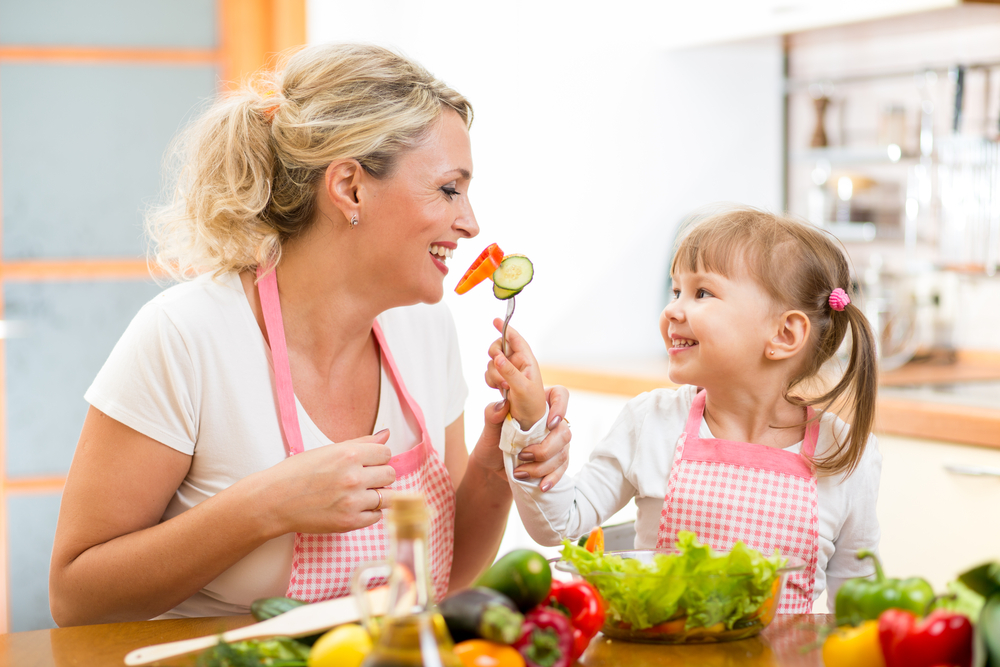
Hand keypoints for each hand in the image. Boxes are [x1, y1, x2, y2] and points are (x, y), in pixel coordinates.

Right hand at [256, 429, 395, 534]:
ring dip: (378, 495)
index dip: (378, 457)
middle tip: (364, 478)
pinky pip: (377, 516)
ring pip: (389, 497)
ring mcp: (353, 501)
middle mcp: (354, 477)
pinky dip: (370, 511)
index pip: (386, 453)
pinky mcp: (349, 522)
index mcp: (348, 454)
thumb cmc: (298, 472)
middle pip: (390, 474)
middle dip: (380, 475)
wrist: (274, 500)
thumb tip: (386, 434)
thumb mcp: (328, 450)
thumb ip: (361, 442)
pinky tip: (355, 506)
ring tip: (361, 493)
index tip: (368, 462)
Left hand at [471, 386, 571, 492]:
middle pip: (564, 431)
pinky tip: (542, 485)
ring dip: (542, 466)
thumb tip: (502, 406)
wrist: (491, 467)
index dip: (561, 406)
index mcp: (538, 405)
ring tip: (520, 472)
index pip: (560, 394)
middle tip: (523, 455)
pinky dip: (552, 478)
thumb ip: (493, 414)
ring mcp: (556, 442)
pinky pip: (562, 469)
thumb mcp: (488, 428)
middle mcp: (551, 421)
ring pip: (563, 452)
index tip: (550, 423)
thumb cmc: (492, 441)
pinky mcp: (556, 460)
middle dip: (545, 448)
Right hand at [485, 319, 545, 429]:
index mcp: (527, 361)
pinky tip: (500, 390)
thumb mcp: (522, 388)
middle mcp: (518, 364)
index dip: (506, 329)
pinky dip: (491, 380)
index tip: (495, 320)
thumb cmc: (532, 404)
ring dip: (494, 374)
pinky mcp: (502, 381)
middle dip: (495, 357)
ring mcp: (509, 372)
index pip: (516, 339)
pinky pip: (490, 374)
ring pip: (492, 363)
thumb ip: (509, 372)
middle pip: (499, 348)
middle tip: (498, 366)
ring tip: (504, 387)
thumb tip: (497, 357)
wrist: (528, 421)